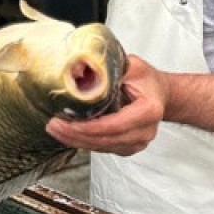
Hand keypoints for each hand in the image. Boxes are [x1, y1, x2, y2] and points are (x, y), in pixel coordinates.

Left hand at [45, 55, 169, 155]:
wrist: (160, 94)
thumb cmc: (147, 80)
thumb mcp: (132, 66)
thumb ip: (111, 68)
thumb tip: (83, 65)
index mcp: (148, 111)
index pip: (115, 125)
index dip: (88, 127)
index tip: (66, 123)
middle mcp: (145, 131)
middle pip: (106, 140)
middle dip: (76, 135)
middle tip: (53, 126)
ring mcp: (137, 142)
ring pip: (102, 147)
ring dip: (76, 141)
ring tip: (55, 129)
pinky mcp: (128, 147)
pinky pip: (103, 148)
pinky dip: (84, 142)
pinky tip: (68, 134)